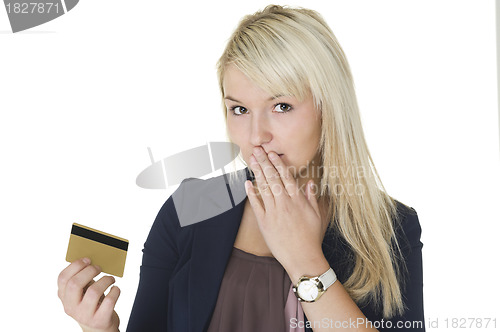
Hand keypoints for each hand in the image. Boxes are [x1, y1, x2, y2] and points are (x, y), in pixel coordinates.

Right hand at [57, 258, 119, 331]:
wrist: (99, 329)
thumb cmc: (92, 305)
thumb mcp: (82, 293)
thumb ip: (82, 279)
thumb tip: (91, 261)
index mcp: (64, 298)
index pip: (62, 278)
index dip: (75, 265)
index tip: (87, 260)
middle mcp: (71, 308)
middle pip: (75, 284)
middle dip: (89, 271)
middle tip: (99, 268)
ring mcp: (85, 315)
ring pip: (93, 292)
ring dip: (105, 280)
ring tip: (110, 279)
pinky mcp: (100, 320)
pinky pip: (109, 301)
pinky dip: (115, 291)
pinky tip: (115, 289)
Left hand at [245, 147, 327, 275]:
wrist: (303, 258)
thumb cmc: (311, 238)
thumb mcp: (316, 215)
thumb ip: (311, 197)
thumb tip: (310, 182)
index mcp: (297, 200)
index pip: (286, 177)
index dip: (277, 164)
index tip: (271, 153)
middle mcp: (284, 204)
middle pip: (272, 178)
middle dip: (264, 162)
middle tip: (257, 150)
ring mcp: (273, 213)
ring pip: (264, 188)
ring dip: (257, 173)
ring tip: (252, 160)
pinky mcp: (264, 223)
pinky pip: (256, 205)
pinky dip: (251, 193)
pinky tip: (247, 183)